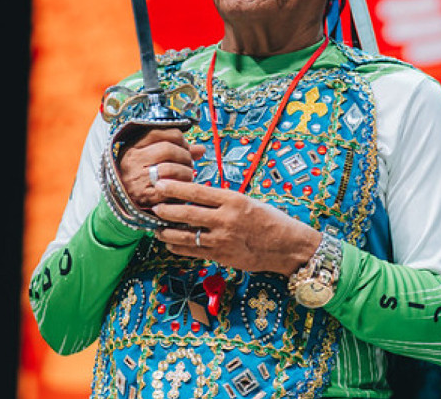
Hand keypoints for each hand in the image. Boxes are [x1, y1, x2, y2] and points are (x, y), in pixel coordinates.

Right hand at [117, 128, 203, 207]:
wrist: (125, 201)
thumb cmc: (141, 176)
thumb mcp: (150, 157)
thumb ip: (176, 150)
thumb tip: (201, 149)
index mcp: (133, 147)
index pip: (159, 133)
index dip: (178, 138)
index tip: (184, 146)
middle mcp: (133, 161)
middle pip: (167, 149)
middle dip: (184, 155)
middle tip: (188, 162)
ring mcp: (138, 179)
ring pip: (170, 168)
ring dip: (186, 172)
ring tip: (187, 175)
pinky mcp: (145, 196)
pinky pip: (170, 188)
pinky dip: (181, 186)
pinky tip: (181, 187)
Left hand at [151, 179, 321, 275]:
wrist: (287, 246)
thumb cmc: (270, 220)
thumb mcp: (248, 201)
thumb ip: (223, 200)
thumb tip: (197, 196)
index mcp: (233, 200)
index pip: (197, 191)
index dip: (175, 187)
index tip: (160, 184)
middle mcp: (226, 219)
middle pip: (187, 213)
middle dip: (166, 209)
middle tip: (154, 206)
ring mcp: (222, 240)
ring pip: (186, 235)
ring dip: (168, 232)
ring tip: (157, 228)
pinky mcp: (222, 256)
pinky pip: (194, 252)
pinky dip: (179, 248)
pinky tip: (171, 244)